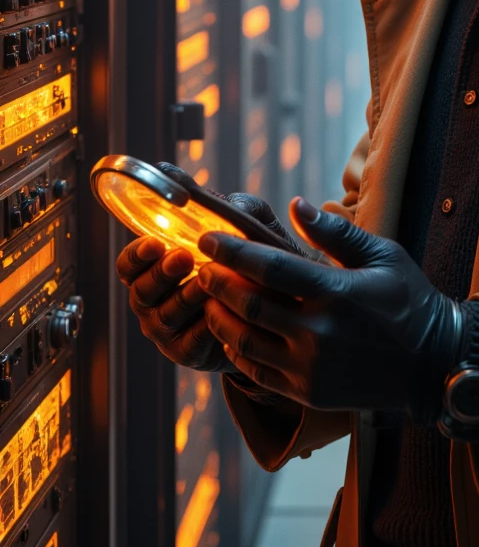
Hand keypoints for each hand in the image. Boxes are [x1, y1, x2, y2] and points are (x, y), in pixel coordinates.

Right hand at [115, 163, 302, 372]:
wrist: (281, 311)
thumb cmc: (255, 263)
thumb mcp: (249, 230)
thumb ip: (234, 207)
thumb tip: (216, 193)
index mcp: (157, 268)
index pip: (129, 264)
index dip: (136, 254)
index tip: (155, 242)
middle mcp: (155, 300)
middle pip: (140, 291)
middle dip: (160, 274)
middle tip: (183, 258)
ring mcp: (168, 330)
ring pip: (165, 315)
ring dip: (185, 297)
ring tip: (207, 283)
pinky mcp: (187, 353)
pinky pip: (189, 342)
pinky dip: (205, 326)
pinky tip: (221, 312)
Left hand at [195, 199, 464, 420]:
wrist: (434, 364)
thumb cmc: (410, 301)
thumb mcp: (383, 256)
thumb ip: (336, 232)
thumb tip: (296, 206)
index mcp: (336, 292)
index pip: (269, 267)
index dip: (232, 251)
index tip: (207, 238)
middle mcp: (319, 331)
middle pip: (249, 304)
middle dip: (217, 282)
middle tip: (201, 266)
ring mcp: (311, 366)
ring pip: (245, 340)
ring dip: (220, 316)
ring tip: (210, 298)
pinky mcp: (308, 392)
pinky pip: (257, 372)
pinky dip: (236, 351)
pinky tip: (231, 334)